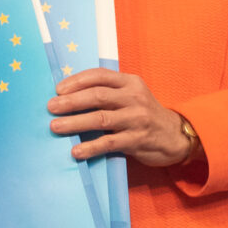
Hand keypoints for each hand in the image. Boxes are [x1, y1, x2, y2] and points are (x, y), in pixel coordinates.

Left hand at [48, 68, 196, 168]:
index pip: (100, 76)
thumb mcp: (132, 96)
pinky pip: (109, 143)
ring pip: (100, 118)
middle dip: (71, 101)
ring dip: (75, 122)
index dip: (77, 81)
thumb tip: (70, 95)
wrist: (176, 135)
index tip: (58, 89)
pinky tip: (76, 151)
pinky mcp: (137, 140)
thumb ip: (109, 92)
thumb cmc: (145, 114)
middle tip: (51, 107)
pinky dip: (90, 147)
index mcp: (130, 82)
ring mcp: (136, 119)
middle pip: (97, 96)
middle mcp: (134, 98)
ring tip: (56, 127)